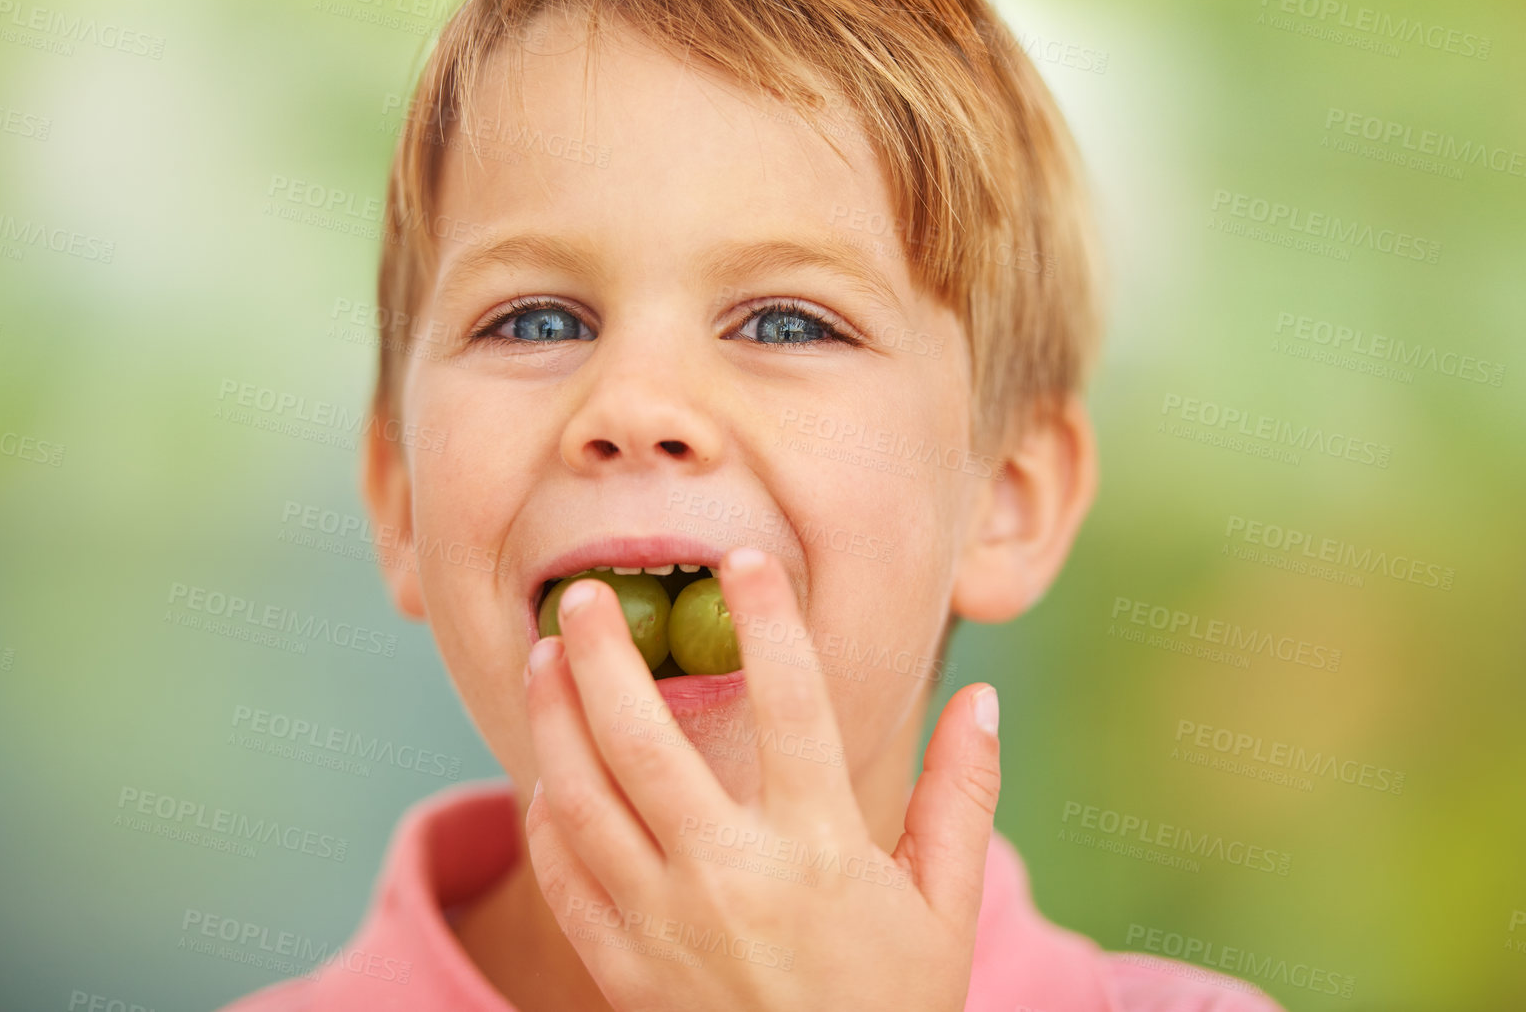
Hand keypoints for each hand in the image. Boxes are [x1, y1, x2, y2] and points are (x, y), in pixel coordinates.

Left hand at [522, 546, 1002, 1011]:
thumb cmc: (894, 1008)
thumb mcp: (946, 908)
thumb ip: (962, 796)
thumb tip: (982, 695)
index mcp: (821, 848)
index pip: (793, 704)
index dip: (769, 621)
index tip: (745, 559)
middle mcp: (732, 875)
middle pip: (646, 738)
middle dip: (603, 653)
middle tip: (582, 592)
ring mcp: (665, 924)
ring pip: (583, 796)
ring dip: (554, 716)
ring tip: (543, 655)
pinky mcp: (622, 968)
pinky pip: (563, 874)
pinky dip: (546, 813)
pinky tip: (548, 770)